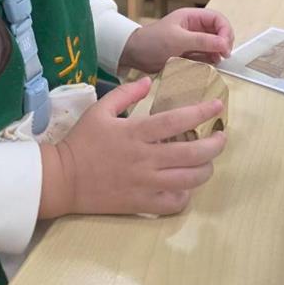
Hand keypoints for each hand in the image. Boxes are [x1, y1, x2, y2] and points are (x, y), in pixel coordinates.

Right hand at [39, 78, 226, 217]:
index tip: (217, 106)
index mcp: (135, 133)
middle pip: (193, 153)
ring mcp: (145, 183)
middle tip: (221, 137)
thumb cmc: (81, 142)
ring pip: (189, 179)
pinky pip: (174, 203)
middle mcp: (145, 158)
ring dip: (206, 169)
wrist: (62, 179)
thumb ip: (125, 93)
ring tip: (208, 161)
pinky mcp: (141, 203)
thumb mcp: (99, 110)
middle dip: (215, 144)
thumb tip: (148, 81)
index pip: (177, 120)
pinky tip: (185, 185)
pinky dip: (186, 195)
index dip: (202, 112)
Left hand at [121, 8, 234, 72]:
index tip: (225, 46)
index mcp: (192, 17)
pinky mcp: (189, 54)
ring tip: (215, 61)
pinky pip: (205, 56)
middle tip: (223, 55)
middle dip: (223, 43)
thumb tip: (224, 44)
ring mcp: (192, 42)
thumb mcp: (178, 40)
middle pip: (218, 32)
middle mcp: (194, 28)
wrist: (134, 55)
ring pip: (213, 46)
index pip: (218, 19)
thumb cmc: (152, 42)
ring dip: (217, 53)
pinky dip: (209, 61)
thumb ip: (202, 41)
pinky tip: (208, 65)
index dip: (225, 31)